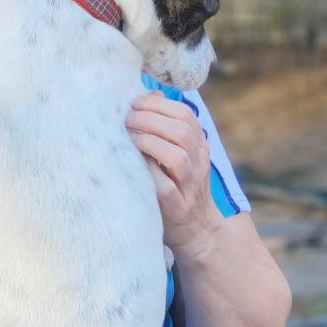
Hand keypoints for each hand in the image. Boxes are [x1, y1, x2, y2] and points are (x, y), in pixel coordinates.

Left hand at [125, 90, 221, 257]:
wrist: (197, 230)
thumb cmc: (179, 187)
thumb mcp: (179, 155)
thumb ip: (167, 129)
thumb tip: (149, 95)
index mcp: (199, 147)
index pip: (186, 115)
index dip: (159, 105)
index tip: (135, 103)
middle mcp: (198, 163)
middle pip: (182, 131)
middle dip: (150, 119)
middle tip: (126, 119)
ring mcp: (189, 186)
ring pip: (177, 155)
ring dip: (149, 141)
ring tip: (128, 137)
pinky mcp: (175, 207)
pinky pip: (165, 186)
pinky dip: (148, 171)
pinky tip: (132, 163)